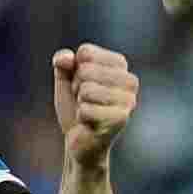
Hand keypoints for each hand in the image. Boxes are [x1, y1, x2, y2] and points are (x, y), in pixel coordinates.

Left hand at [53, 44, 136, 166]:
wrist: (80, 141)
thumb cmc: (75, 106)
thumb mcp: (65, 80)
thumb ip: (62, 62)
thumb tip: (65, 58)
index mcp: (120, 64)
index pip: (86, 52)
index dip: (74, 69)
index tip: (82, 84)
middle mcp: (130, 80)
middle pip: (85, 70)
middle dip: (76, 88)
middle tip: (84, 101)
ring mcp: (129, 100)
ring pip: (86, 89)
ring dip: (80, 103)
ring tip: (88, 111)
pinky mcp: (121, 119)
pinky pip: (85, 110)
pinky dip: (81, 118)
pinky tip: (90, 124)